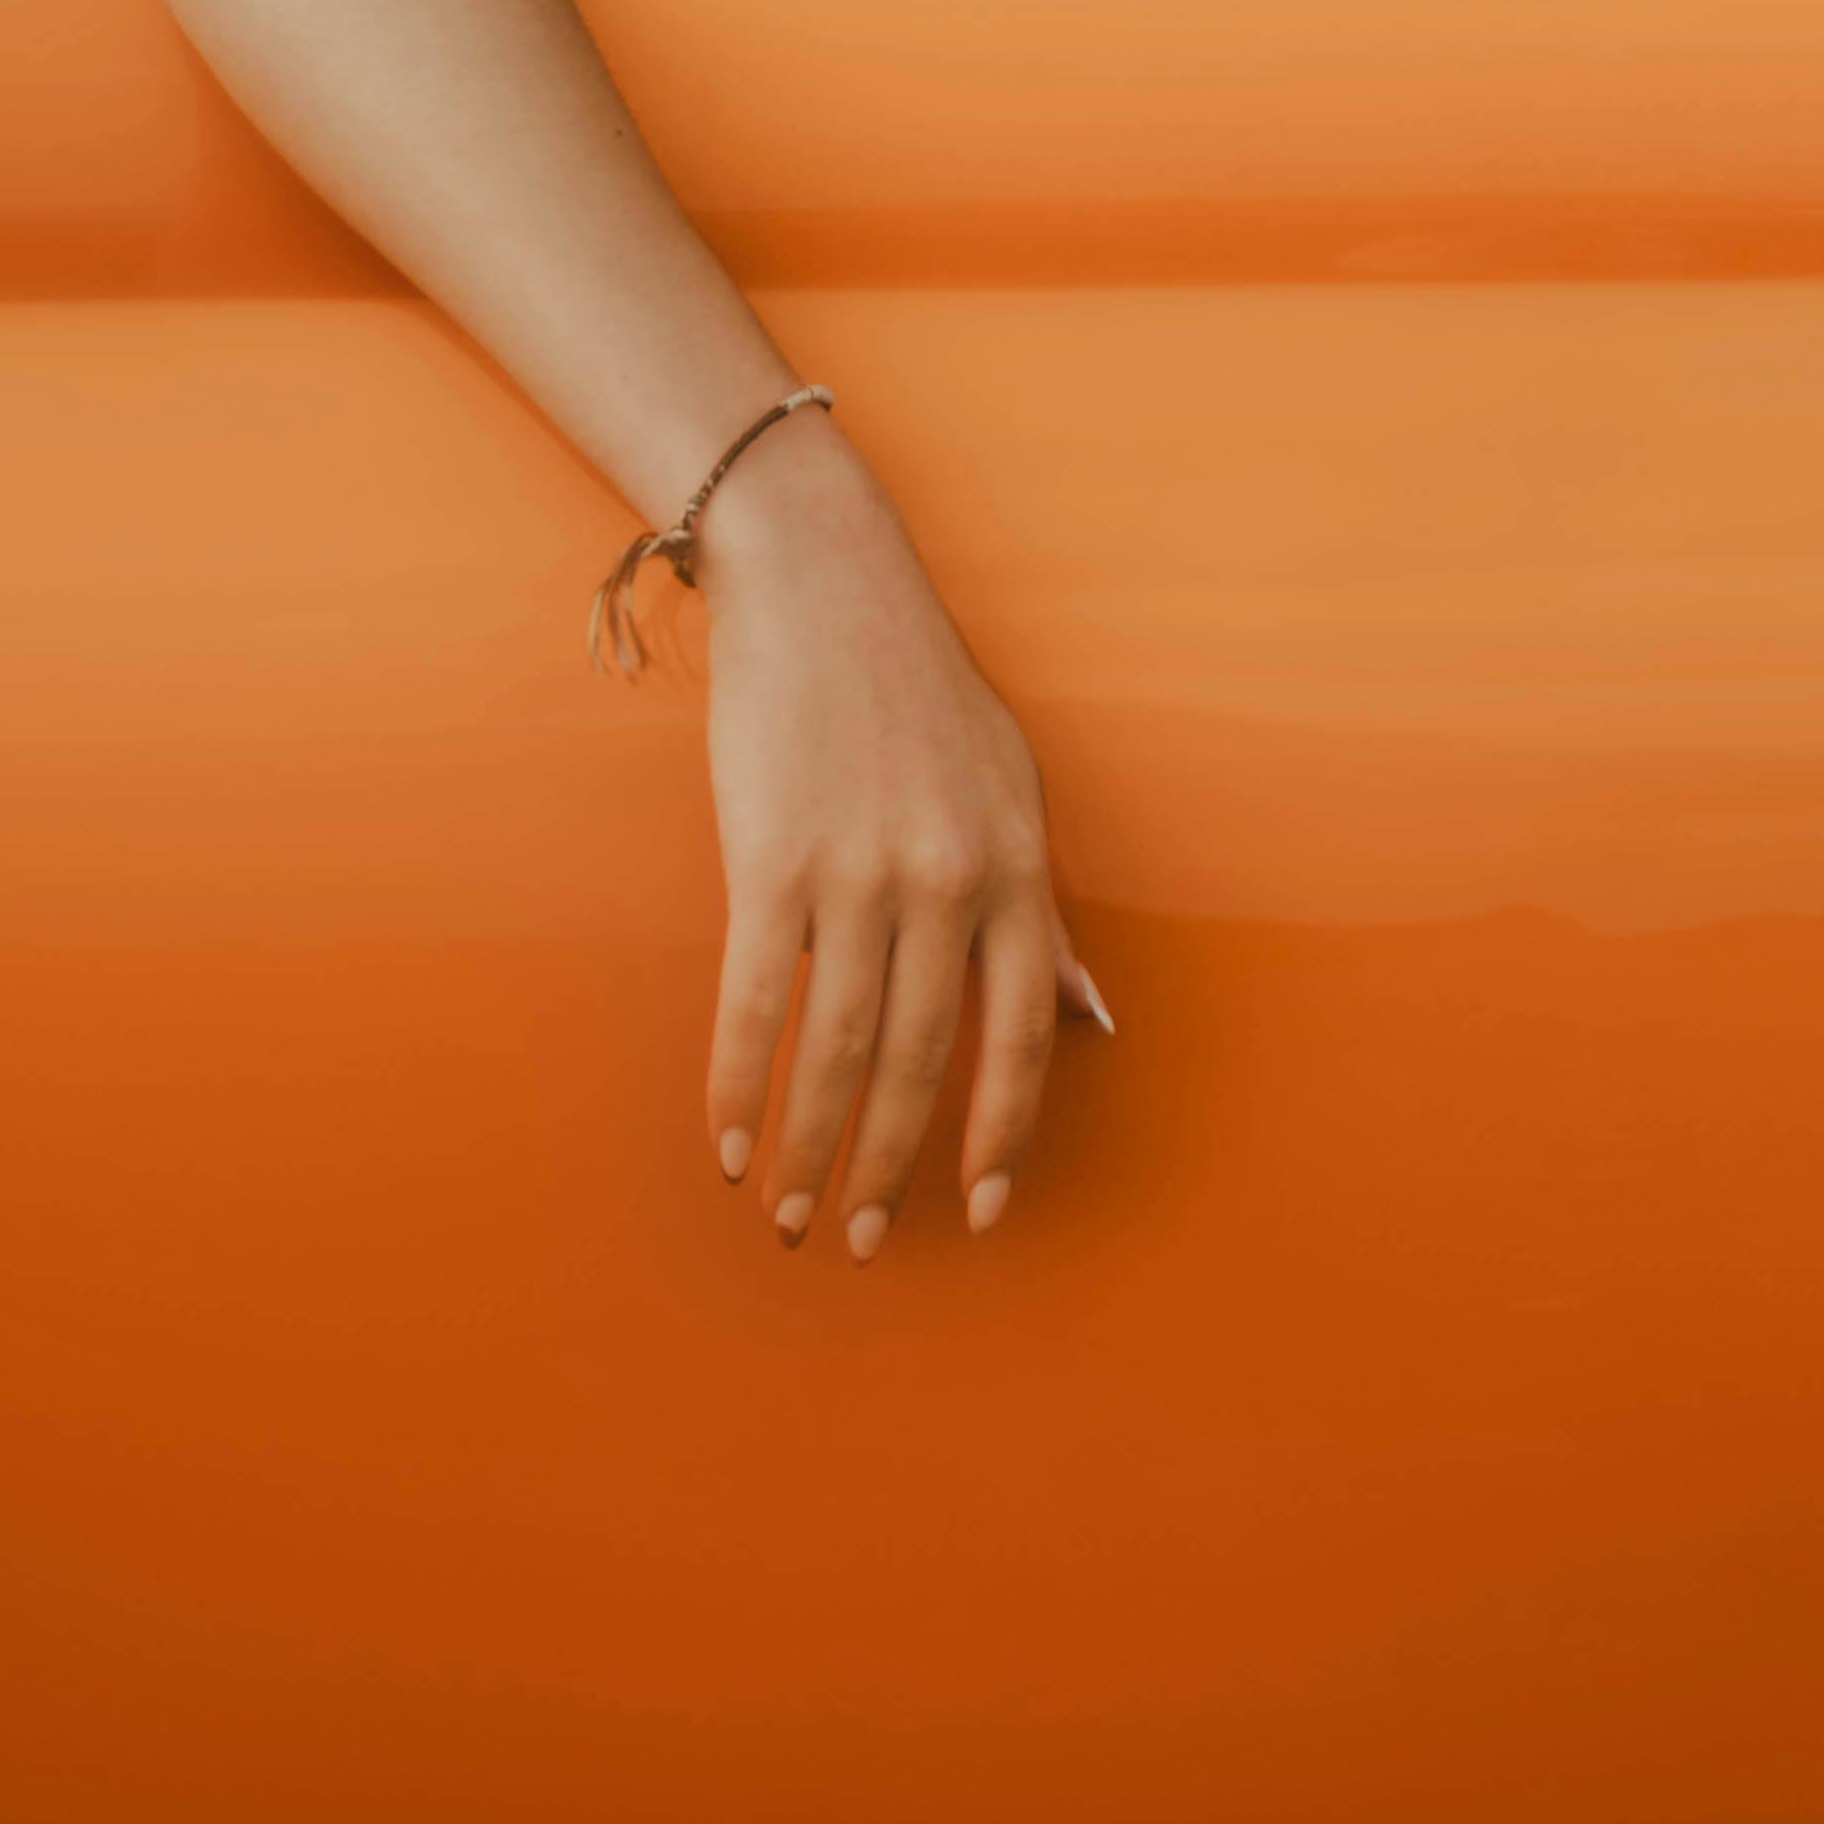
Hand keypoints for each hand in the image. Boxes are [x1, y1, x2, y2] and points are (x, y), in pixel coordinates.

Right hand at [692, 425, 1091, 1258]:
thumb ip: (1043, 914)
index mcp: (1014, 869)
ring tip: (790, 1215)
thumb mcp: (1012, 792)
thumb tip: (1093, 1018)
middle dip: (891, 1166)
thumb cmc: (919, 692)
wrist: (824, 584)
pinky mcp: (771, 861)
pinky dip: (740, 1086)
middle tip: (860, 1239)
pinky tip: (730, 1146)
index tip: (982, 1213)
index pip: (1022, 1035)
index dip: (1003, 1135)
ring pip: (840, 1051)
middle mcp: (948, 881)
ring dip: (810, 1148)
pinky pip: (759, 1004)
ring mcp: (859, 873)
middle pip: (924, 1061)